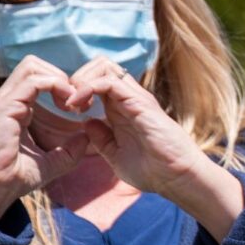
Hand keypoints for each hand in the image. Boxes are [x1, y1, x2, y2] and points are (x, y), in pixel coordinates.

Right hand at [0, 56, 93, 227]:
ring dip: (59, 79)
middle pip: (34, 63)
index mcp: (16, 107)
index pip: (38, 76)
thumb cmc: (16, 178)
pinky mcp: (3, 106)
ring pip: (32, 65)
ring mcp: (4, 100)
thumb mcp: (52, 162)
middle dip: (61, 75)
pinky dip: (55, 86)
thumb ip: (69, 150)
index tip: (80, 106)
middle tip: (77, 101)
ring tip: (72, 103)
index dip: (62, 84)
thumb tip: (86, 137)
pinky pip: (33, 81)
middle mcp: (8, 99)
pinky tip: (67, 106)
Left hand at [66, 57, 243, 237]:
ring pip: (104, 66)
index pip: (97, 81)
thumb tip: (87, 123)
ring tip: (73, 103)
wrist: (176, 178)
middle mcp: (128, 99)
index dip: (78, 89)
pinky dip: (88, 88)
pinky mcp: (138, 102)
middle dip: (77, 78)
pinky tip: (78, 106)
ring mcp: (134, 98)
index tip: (68, 110)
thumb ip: (102, 139)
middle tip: (68, 102)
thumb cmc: (153, 171)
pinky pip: (108, 81)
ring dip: (81, 80)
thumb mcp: (116, 155)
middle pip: (99, 66)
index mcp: (122, 109)